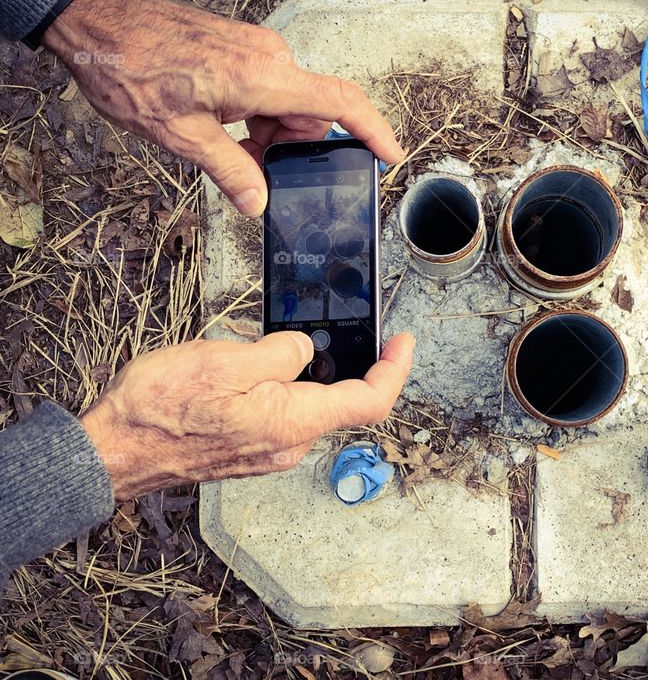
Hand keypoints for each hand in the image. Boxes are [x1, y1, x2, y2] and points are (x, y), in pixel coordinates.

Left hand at [41, 0, 403, 215]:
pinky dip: (255, 115)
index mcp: (265, 79)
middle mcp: (271, 59)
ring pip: (288, 107)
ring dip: (267, 133)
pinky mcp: (245, 51)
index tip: (390, 156)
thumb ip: (229, 171)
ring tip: (221, 139)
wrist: (100, 23)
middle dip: (289, 147)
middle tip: (248, 162)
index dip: (373, 132)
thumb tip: (258, 202)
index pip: (341, 103)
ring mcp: (258, 51)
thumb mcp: (181, 135)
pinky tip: (220, 122)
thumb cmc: (133, 68)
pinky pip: (269, 91)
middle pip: (312, 116)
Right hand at [79, 332, 415, 499]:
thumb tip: (307, 350)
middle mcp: (288, 445)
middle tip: (337, 326)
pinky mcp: (249, 451)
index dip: (395, 369)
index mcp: (292, 422)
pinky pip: (282, 415)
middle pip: (341, 402)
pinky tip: (253, 369)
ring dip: (307, 374)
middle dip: (346, 362)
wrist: (113, 452)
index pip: (370, 401)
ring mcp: (269, 452)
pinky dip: (283, 388)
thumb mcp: (227, 360)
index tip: (402, 341)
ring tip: (276, 342)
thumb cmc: (160, 410)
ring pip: (308, 406)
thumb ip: (281, 352)